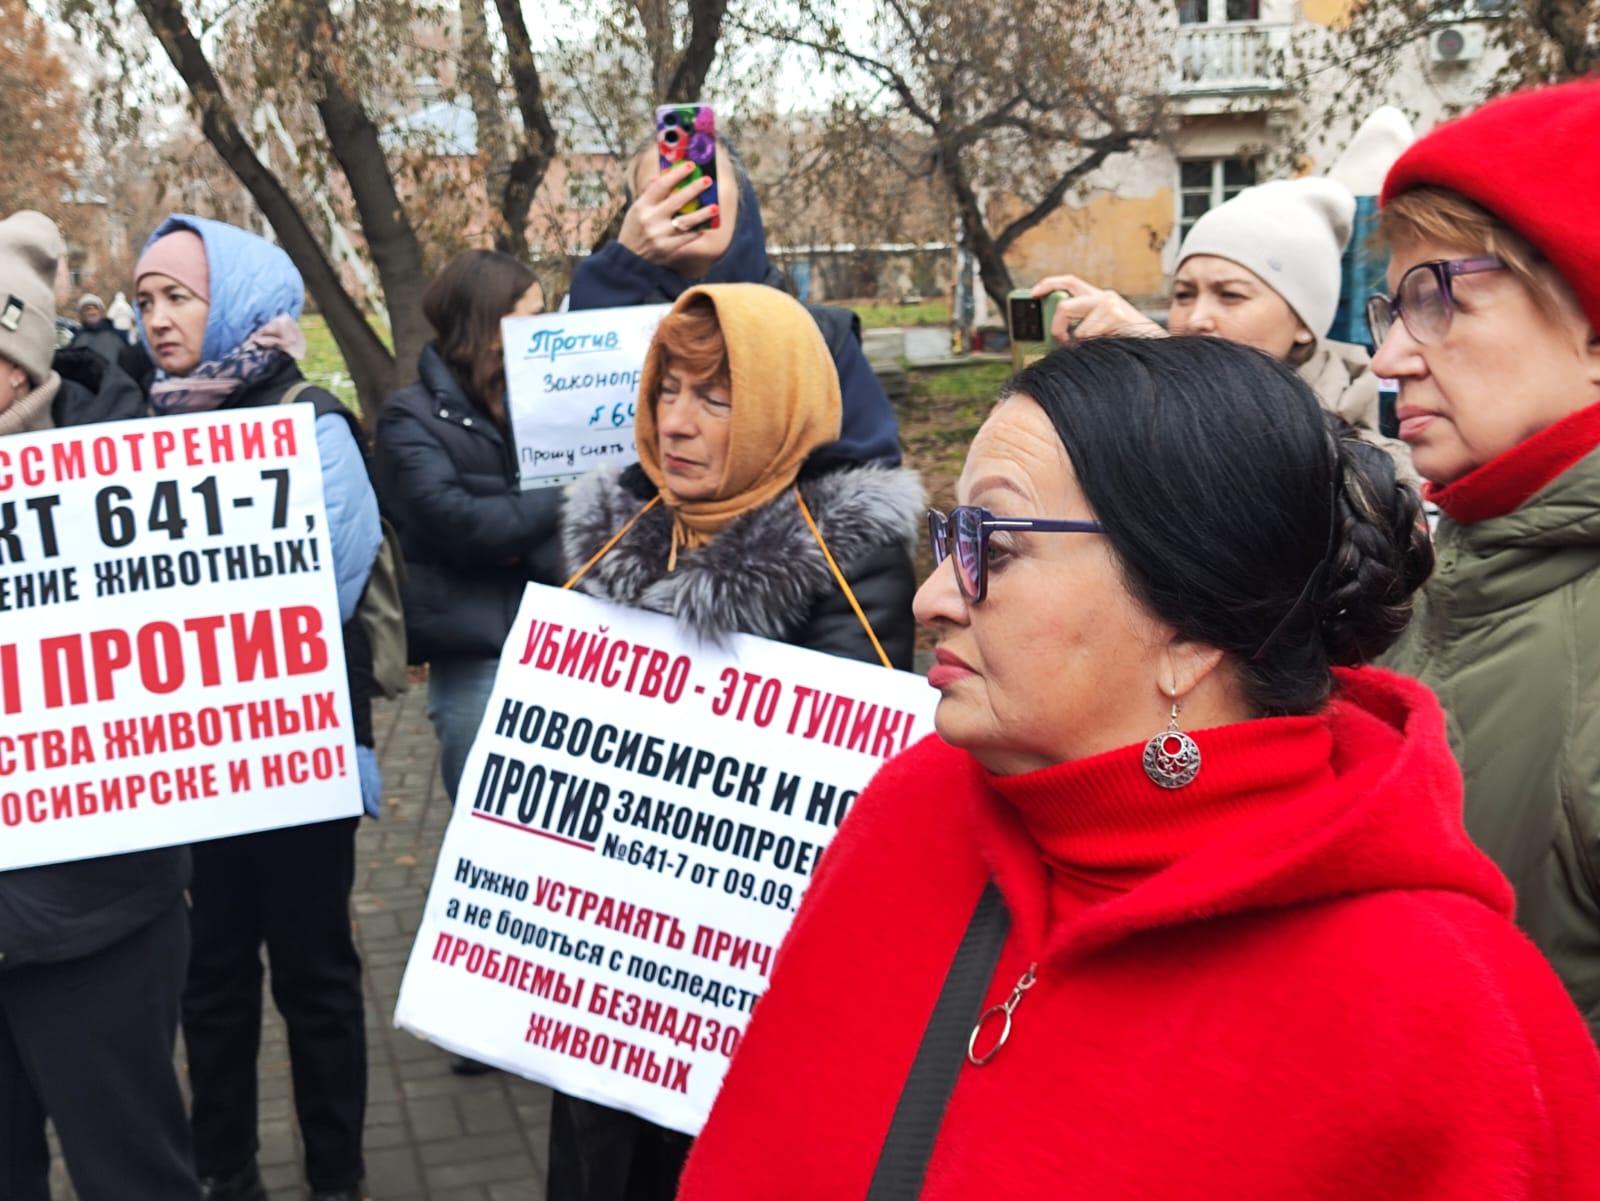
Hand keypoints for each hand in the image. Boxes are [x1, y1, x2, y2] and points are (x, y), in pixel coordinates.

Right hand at [618, 161, 719, 266]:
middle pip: (676, 201)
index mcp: (642, 206)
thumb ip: (649, 193)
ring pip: (685, 221)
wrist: (629, 260)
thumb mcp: (636, 210)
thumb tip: (662, 175)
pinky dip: (696, 231)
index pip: (661, 185)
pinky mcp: (667, 249)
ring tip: (715, 207)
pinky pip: (687, 238)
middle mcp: (650, 219)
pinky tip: (705, 225)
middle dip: (694, 189)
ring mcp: (660, 235)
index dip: (676, 174)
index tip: (690, 165)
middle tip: (708, 180)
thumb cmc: (635, 230)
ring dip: (702, 214)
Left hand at [1031, 274, 1163, 345]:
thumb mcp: (1104, 327)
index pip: (1069, 282)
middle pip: (1064, 306)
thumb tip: (1054, 333)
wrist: (1157, 344)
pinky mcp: (1115, 317)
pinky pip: (1090, 337)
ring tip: (1096, 348)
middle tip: (1060, 341)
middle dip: (1056, 327)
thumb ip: (1083, 323)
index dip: (1048, 285)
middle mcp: (1104, 297)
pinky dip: (1092, 348)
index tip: (1033, 294)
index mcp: (1099, 297)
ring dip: (1082, 345)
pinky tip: (1108, 347)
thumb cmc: (1127, 340)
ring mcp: (1111, 306)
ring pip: (1078, 330)